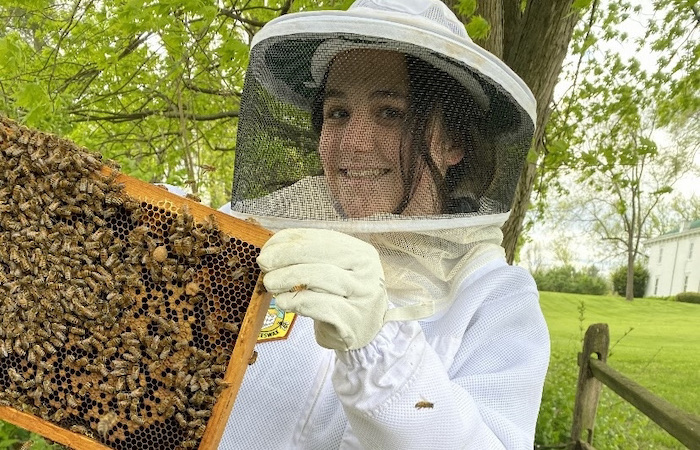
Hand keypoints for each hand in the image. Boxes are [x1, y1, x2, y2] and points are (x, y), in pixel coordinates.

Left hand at [257, 228, 387, 350]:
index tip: (267, 248)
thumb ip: (308, 258)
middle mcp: (366, 271)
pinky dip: (296, 301)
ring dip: (287, 278)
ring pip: (319, 276)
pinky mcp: (351, 319)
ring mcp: (362, 296)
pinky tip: (283, 302)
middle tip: (264, 264)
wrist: (365, 333)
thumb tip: (272, 249)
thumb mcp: (332, 272)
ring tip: (270, 283)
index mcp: (360, 252)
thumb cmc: (341, 298)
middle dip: (286, 256)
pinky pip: (319, 305)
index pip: (321, 238)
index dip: (290, 240)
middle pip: (320, 254)